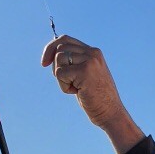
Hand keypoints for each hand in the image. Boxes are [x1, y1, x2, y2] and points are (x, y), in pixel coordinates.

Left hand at [40, 35, 144, 153]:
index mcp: (93, 52)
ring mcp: (89, 61)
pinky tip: (76, 92)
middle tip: (68, 83)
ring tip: (75, 88)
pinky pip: (60, 73)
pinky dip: (64, 86)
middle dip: (56, 67)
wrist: (110, 113)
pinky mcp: (84, 71)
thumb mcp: (85, 76)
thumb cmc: (96, 99)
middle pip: (59, 48)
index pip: (65, 40)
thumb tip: (52, 54)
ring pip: (59, 60)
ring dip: (61, 79)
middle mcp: (92, 52)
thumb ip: (74, 63)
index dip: (51, 48)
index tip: (44, 63)